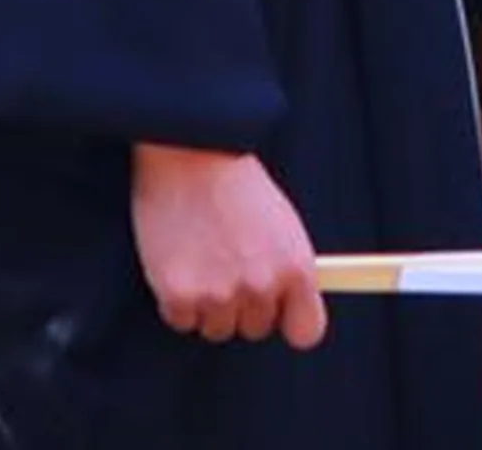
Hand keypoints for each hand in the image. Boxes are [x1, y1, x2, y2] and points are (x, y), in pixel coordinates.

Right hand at [130, 144, 326, 349]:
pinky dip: (176, 299)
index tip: (278, 311)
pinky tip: (178, 261)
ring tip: (200, 257)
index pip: (306, 331)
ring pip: (216, 327)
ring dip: (207, 303)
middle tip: (225, 263)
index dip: (289, 320)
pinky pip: (181, 320)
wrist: (189, 150)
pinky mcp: (179, 295)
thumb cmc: (234, 181)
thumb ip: (285, 266)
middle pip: (255, 328)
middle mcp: (262, 286)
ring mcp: (219, 294)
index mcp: (296, 267)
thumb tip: (285, 302)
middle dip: (241, 304)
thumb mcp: (281, 223)